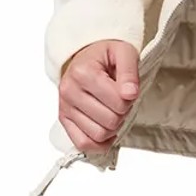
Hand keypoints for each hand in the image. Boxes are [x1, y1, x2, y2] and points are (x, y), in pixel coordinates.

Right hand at [58, 39, 141, 153]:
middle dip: (123, 113)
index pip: (118, 101)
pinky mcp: (64, 120)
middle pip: (109, 121)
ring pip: (98, 135)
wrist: (86, 55)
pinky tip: (107, 130)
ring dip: (113, 127)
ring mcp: (64, 108)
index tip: (128, 89)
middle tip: (122, 100)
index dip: (130, 99)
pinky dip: (99, 143)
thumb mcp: (124, 52)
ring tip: (113, 111)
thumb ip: (129, 72)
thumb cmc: (106, 54)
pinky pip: (82, 144)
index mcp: (83, 73)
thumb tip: (131, 94)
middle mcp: (69, 91)